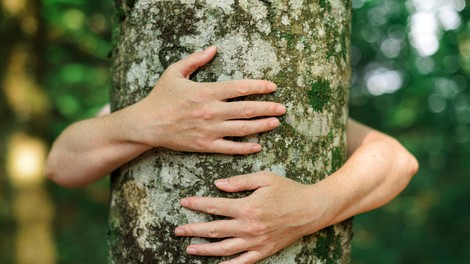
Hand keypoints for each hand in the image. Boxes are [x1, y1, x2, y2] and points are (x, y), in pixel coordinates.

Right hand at [124, 46, 285, 154]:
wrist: (147, 124)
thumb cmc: (161, 97)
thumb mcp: (174, 73)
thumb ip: (195, 60)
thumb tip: (213, 49)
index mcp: (206, 92)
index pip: (239, 88)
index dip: (258, 87)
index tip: (272, 86)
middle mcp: (211, 111)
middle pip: (246, 109)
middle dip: (267, 108)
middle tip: (282, 108)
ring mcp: (209, 130)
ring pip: (242, 129)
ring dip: (262, 126)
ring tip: (276, 123)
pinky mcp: (205, 145)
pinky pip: (230, 148)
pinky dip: (245, 148)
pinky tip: (257, 146)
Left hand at [175, 172, 330, 263]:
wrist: (311, 209)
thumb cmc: (288, 191)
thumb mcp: (264, 179)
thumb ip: (239, 182)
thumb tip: (218, 185)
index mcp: (247, 207)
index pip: (215, 207)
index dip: (197, 205)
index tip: (184, 202)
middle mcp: (248, 227)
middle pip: (214, 230)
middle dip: (193, 229)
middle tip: (178, 229)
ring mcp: (255, 242)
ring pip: (224, 249)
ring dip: (204, 249)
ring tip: (189, 248)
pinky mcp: (263, 251)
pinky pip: (242, 262)